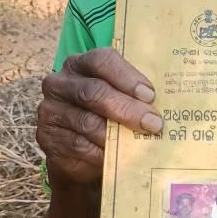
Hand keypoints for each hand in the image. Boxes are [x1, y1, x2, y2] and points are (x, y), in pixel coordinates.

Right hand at [36, 48, 162, 185]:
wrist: (80, 152)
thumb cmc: (107, 116)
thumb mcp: (119, 98)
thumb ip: (134, 94)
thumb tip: (168, 102)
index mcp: (80, 64)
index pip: (101, 60)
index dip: (126, 77)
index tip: (150, 95)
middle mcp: (60, 83)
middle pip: (94, 92)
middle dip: (127, 109)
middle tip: (153, 123)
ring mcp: (51, 111)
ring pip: (87, 122)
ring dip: (117, 135)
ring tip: (140, 143)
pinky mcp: (47, 138)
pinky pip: (79, 146)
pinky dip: (101, 153)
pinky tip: (118, 157)